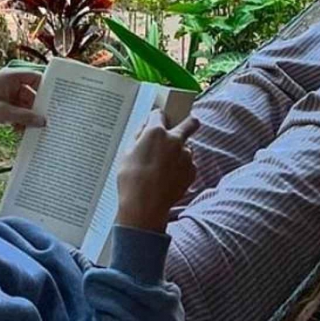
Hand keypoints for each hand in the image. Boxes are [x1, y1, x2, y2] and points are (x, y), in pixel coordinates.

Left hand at [0, 68, 43, 133]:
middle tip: (48, 121)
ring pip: (26, 104)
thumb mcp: (2, 113)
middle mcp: (11, 82)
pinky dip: (21, 119)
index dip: (47, 88)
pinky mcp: (4, 103)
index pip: (37, 77)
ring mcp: (7, 93)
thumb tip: (43, 121)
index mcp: (11, 76)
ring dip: (28, 117)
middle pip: (33, 93)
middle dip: (38, 108)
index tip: (58, 101)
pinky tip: (21, 131)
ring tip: (33, 130)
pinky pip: (19, 110)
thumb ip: (24, 117)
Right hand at [114, 111, 199, 233]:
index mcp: (156, 132)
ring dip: (179, 152)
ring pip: (187, 147)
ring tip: (164, 167)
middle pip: (191, 122)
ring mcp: (186, 156)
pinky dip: (181, 168)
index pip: (159, 114)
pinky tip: (168, 177)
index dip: (155, 118)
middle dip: (189, 122)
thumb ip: (138, 135)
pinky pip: (188, 164)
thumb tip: (145, 125)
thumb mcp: (126, 153)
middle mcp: (175, 140)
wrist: (145, 206)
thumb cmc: (131, 179)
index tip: (154, 123)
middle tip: (183, 127)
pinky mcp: (192, 171)